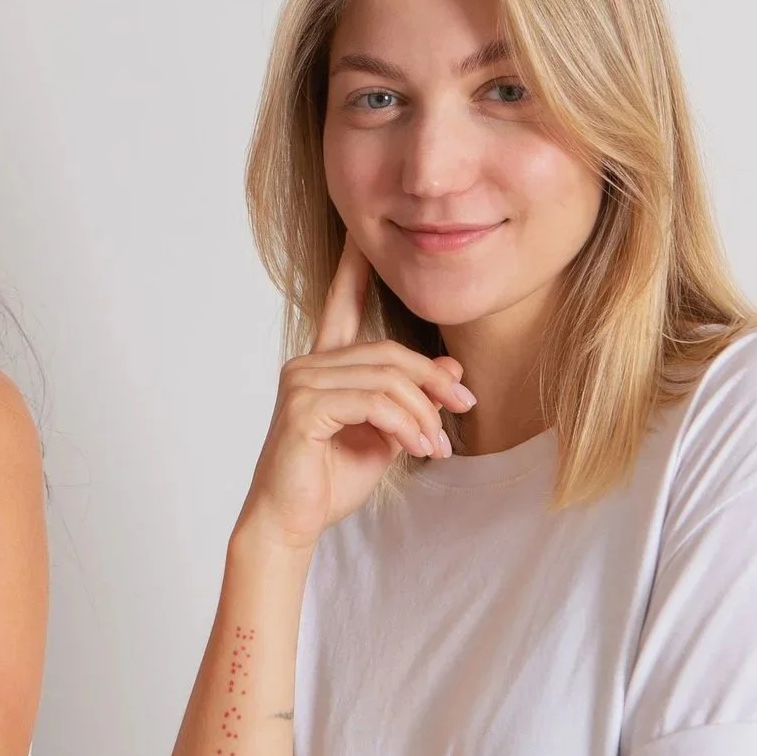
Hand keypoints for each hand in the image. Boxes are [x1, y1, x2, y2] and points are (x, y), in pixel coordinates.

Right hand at [237, 239, 473, 550]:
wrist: (292, 521)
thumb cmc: (329, 479)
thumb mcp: (386, 434)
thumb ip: (411, 399)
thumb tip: (451, 368)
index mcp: (324, 365)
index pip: (341, 303)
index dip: (353, 268)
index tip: (363, 234)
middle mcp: (308, 365)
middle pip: (387, 352)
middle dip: (432, 381)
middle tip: (463, 408)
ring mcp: (302, 383)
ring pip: (385, 378)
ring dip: (423, 414)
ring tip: (437, 447)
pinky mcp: (304, 408)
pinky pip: (373, 403)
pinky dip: (405, 425)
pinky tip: (418, 449)